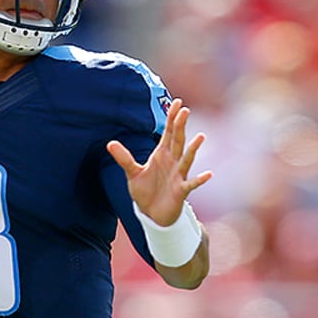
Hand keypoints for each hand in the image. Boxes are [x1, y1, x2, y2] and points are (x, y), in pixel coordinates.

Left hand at [107, 98, 211, 225]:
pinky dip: (199, 180)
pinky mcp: (181, 191)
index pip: (168, 133)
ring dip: (193, 149)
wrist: (152, 214)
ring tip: (200, 137)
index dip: (172, 118)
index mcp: (162, 155)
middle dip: (180, 126)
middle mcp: (172, 162)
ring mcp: (178, 176)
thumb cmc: (145, 191)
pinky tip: (208, 174)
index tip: (177, 102)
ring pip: (186, 159)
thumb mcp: (132, 173)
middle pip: (178, 141)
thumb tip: (110, 143)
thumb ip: (124, 158)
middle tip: (185, 110)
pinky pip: (191, 184)